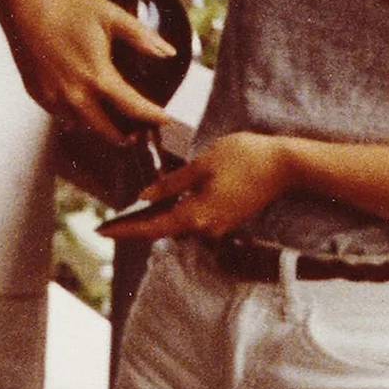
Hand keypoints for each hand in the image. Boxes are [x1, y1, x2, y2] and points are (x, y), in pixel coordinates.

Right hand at [2, 0, 177, 143]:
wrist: (24, 1)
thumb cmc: (68, 6)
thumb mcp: (113, 16)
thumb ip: (142, 38)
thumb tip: (168, 53)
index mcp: (97, 76)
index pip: (133, 108)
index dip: (153, 117)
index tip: (165, 120)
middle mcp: (73, 94)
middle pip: (105, 131)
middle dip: (124, 137)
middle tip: (137, 135)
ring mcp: (51, 96)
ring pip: (80, 126)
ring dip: (97, 128)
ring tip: (110, 123)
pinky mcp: (35, 93)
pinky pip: (59, 115)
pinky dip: (73, 116)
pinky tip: (81, 107)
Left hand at [98, 133, 293, 239]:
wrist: (286, 165)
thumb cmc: (244, 158)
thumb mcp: (201, 165)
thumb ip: (171, 184)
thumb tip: (145, 197)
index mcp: (195, 215)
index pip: (151, 227)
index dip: (124, 229)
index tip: (101, 231)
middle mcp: (206, 228)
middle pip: (164, 229)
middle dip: (139, 224)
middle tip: (112, 221)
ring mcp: (219, 227)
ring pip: (180, 224)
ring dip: (159, 217)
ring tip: (135, 210)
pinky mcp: (228, 219)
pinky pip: (196, 219)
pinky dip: (178, 212)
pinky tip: (167, 201)